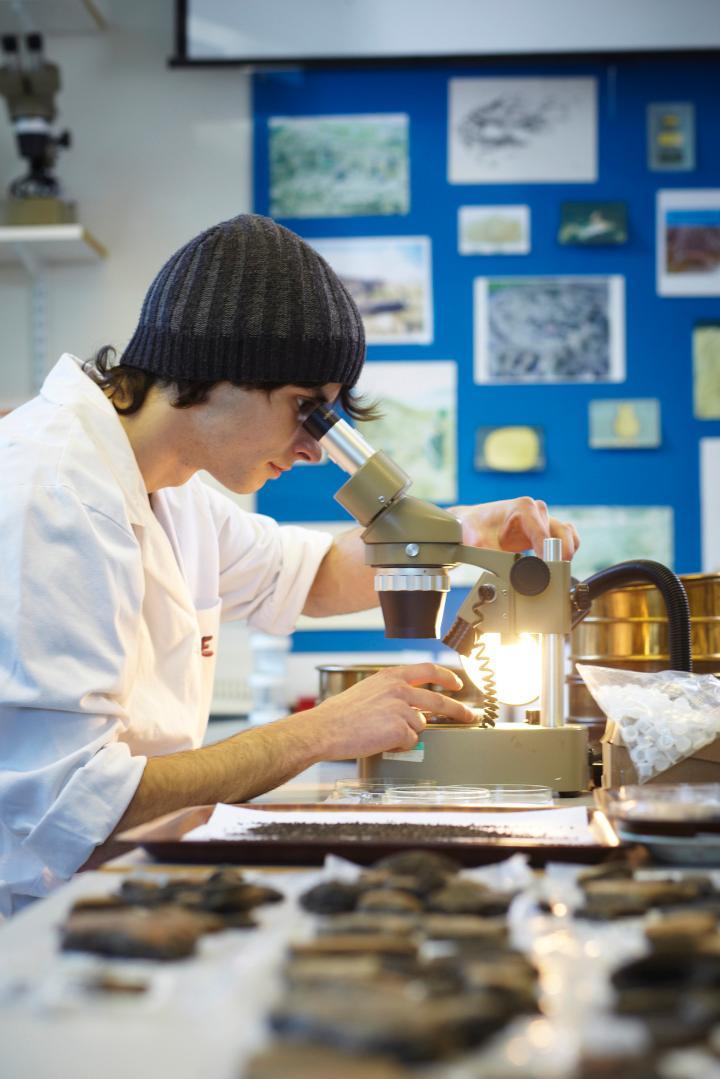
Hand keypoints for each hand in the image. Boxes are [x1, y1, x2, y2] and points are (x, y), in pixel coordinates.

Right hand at [292, 663, 475, 760]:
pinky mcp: (401, 729)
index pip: (428, 670)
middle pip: (439, 699)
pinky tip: (381, 741)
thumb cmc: (340, 715)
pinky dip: (399, 745)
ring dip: (408, 732)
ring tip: (382, 733)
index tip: (457, 684)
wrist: (325, 729)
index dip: (447, 677)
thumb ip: (391, 693)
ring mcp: (402, 708)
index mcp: (391, 676)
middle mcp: (399, 689)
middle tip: (470, 716)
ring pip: (421, 724)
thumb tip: (412, 706)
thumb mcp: (368, 691)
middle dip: (459, 710)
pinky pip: (411, 741)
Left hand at [449, 498, 579, 560]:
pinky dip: (568, 549)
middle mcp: (536, 509)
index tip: (545, 572)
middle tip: (551, 576)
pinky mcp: (546, 527)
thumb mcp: (477, 542)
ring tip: (555, 571)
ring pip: (567, 535)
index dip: (547, 555)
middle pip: (560, 534)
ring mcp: (543, 517)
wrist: (472, 522)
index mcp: (523, 508)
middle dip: (558, 557)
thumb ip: (492, 555)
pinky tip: (559, 561)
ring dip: (566, 553)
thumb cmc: (474, 527)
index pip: (544, 534)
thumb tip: (509, 570)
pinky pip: (567, 536)